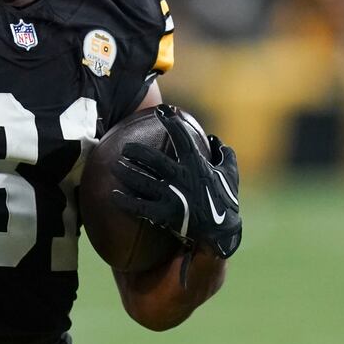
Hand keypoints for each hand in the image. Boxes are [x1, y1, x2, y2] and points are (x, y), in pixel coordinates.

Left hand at [109, 105, 241, 258]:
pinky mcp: (166, 214)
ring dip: (126, 172)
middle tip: (125, 147)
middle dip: (136, 150)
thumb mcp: (230, 175)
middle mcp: (182, 178)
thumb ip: (224, 155)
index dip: (172, 122)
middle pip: (153, 159)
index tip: (162, 110)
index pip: (182, 138)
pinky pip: (140, 207)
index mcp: (197, 165)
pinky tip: (113, 195)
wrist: (222, 233)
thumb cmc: (226, 201)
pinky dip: (125, 201)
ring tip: (114, 165)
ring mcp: (173, 196)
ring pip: (143, 181)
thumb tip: (216, 140)